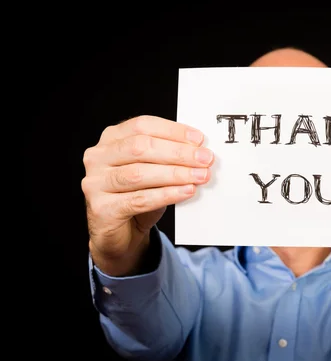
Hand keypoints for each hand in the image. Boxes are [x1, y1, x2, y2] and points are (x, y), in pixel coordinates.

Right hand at [81, 115, 212, 274]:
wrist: (120, 235)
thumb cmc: (138, 196)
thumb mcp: (154, 170)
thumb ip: (168, 157)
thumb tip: (199, 151)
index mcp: (111, 139)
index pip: (142, 126)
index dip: (173, 131)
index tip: (199, 140)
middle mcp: (98, 157)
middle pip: (140, 147)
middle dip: (178, 153)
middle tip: (205, 159)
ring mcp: (95, 182)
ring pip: (139, 174)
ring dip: (175, 174)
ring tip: (200, 176)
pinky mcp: (101, 208)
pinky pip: (139, 199)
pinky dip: (167, 194)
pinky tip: (186, 191)